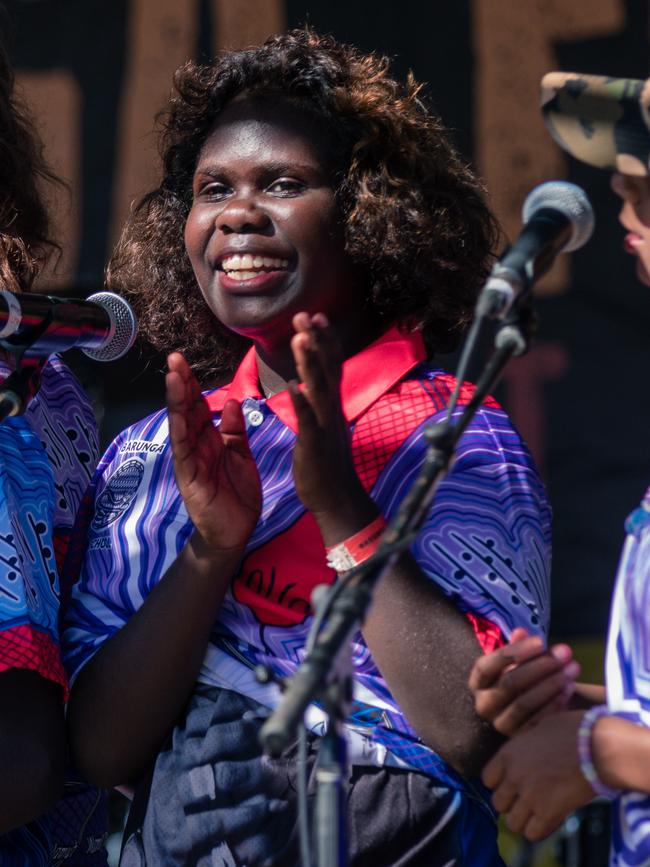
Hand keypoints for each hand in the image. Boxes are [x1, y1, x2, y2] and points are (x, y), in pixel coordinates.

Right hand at [166, 352, 260, 552]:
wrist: (234, 533)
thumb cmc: (236, 495)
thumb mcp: (240, 456)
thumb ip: (235, 431)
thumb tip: (232, 402)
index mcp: (209, 439)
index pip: (198, 406)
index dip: (193, 383)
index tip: (186, 360)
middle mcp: (195, 446)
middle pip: (186, 409)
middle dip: (180, 383)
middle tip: (174, 356)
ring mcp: (189, 460)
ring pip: (181, 425)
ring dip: (176, 400)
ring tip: (172, 375)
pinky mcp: (189, 477)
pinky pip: (184, 450)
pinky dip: (180, 430)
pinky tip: (178, 413)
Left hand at [288, 313, 375, 544]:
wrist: (338, 501)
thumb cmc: (327, 465)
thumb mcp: (325, 427)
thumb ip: (321, 404)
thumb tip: (313, 384)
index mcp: (332, 406)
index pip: (331, 366)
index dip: (324, 341)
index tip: (316, 316)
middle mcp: (332, 411)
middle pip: (327, 369)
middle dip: (316, 341)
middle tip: (305, 314)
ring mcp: (326, 427)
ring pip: (319, 389)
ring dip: (310, 362)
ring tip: (299, 338)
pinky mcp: (316, 446)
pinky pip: (309, 421)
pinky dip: (303, 403)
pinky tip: (293, 387)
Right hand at [468, 627, 579, 735]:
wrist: (534, 707)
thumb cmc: (524, 676)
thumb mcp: (517, 660)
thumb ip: (518, 647)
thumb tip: (520, 632)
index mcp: (477, 682)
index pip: (487, 666)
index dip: (514, 652)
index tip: (541, 641)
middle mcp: (483, 705)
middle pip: (509, 683)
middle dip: (540, 665)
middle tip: (565, 652)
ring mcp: (500, 724)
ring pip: (524, 702)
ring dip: (551, 683)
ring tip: (572, 668)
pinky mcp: (520, 739)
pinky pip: (537, 720)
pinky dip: (555, 703)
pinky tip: (570, 687)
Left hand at [482, 710, 593, 840]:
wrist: (597, 746)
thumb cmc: (573, 730)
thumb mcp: (539, 728)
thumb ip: (524, 744)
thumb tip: (522, 750)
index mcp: (509, 753)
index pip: (487, 779)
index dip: (499, 783)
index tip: (512, 784)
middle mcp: (514, 776)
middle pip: (498, 803)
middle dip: (511, 803)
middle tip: (526, 800)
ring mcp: (530, 796)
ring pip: (512, 822)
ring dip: (523, 819)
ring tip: (536, 812)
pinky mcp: (548, 812)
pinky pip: (532, 833)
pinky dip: (539, 830)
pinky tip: (549, 819)